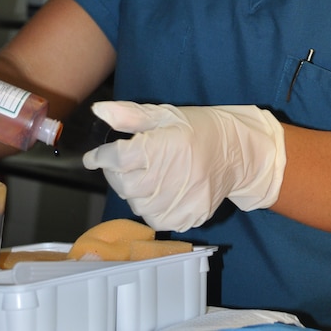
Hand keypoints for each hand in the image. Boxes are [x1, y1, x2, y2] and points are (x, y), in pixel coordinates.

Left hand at [83, 100, 285, 231]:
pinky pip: (157, 220)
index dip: (101, 157)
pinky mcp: (192, 216)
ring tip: (149, 176)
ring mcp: (184, 200)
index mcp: (166, 145)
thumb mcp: (163, 114)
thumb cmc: (196, 129)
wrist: (236, 151)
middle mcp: (174, 175)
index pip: (119, 158)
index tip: (95, 157)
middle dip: (118, 175)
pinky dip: (152, 207)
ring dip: (135, 193)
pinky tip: (162, 191)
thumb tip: (99, 111)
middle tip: (127, 164)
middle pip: (125, 186)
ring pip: (138, 206)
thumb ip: (129, 115)